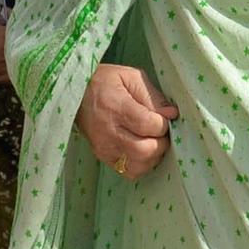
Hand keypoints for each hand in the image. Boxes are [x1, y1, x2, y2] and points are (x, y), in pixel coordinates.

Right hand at [76, 64, 177, 181]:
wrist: (76, 94)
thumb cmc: (106, 82)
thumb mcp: (131, 77)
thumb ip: (153, 97)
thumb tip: (172, 115)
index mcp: (117, 108)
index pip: (148, 125)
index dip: (164, 124)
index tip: (166, 117)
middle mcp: (109, 132)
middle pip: (144, 150)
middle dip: (161, 142)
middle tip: (162, 132)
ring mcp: (105, 148)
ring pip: (138, 165)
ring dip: (153, 156)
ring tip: (153, 141)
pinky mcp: (103, 157)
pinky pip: (129, 171)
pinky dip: (142, 164)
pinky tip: (143, 150)